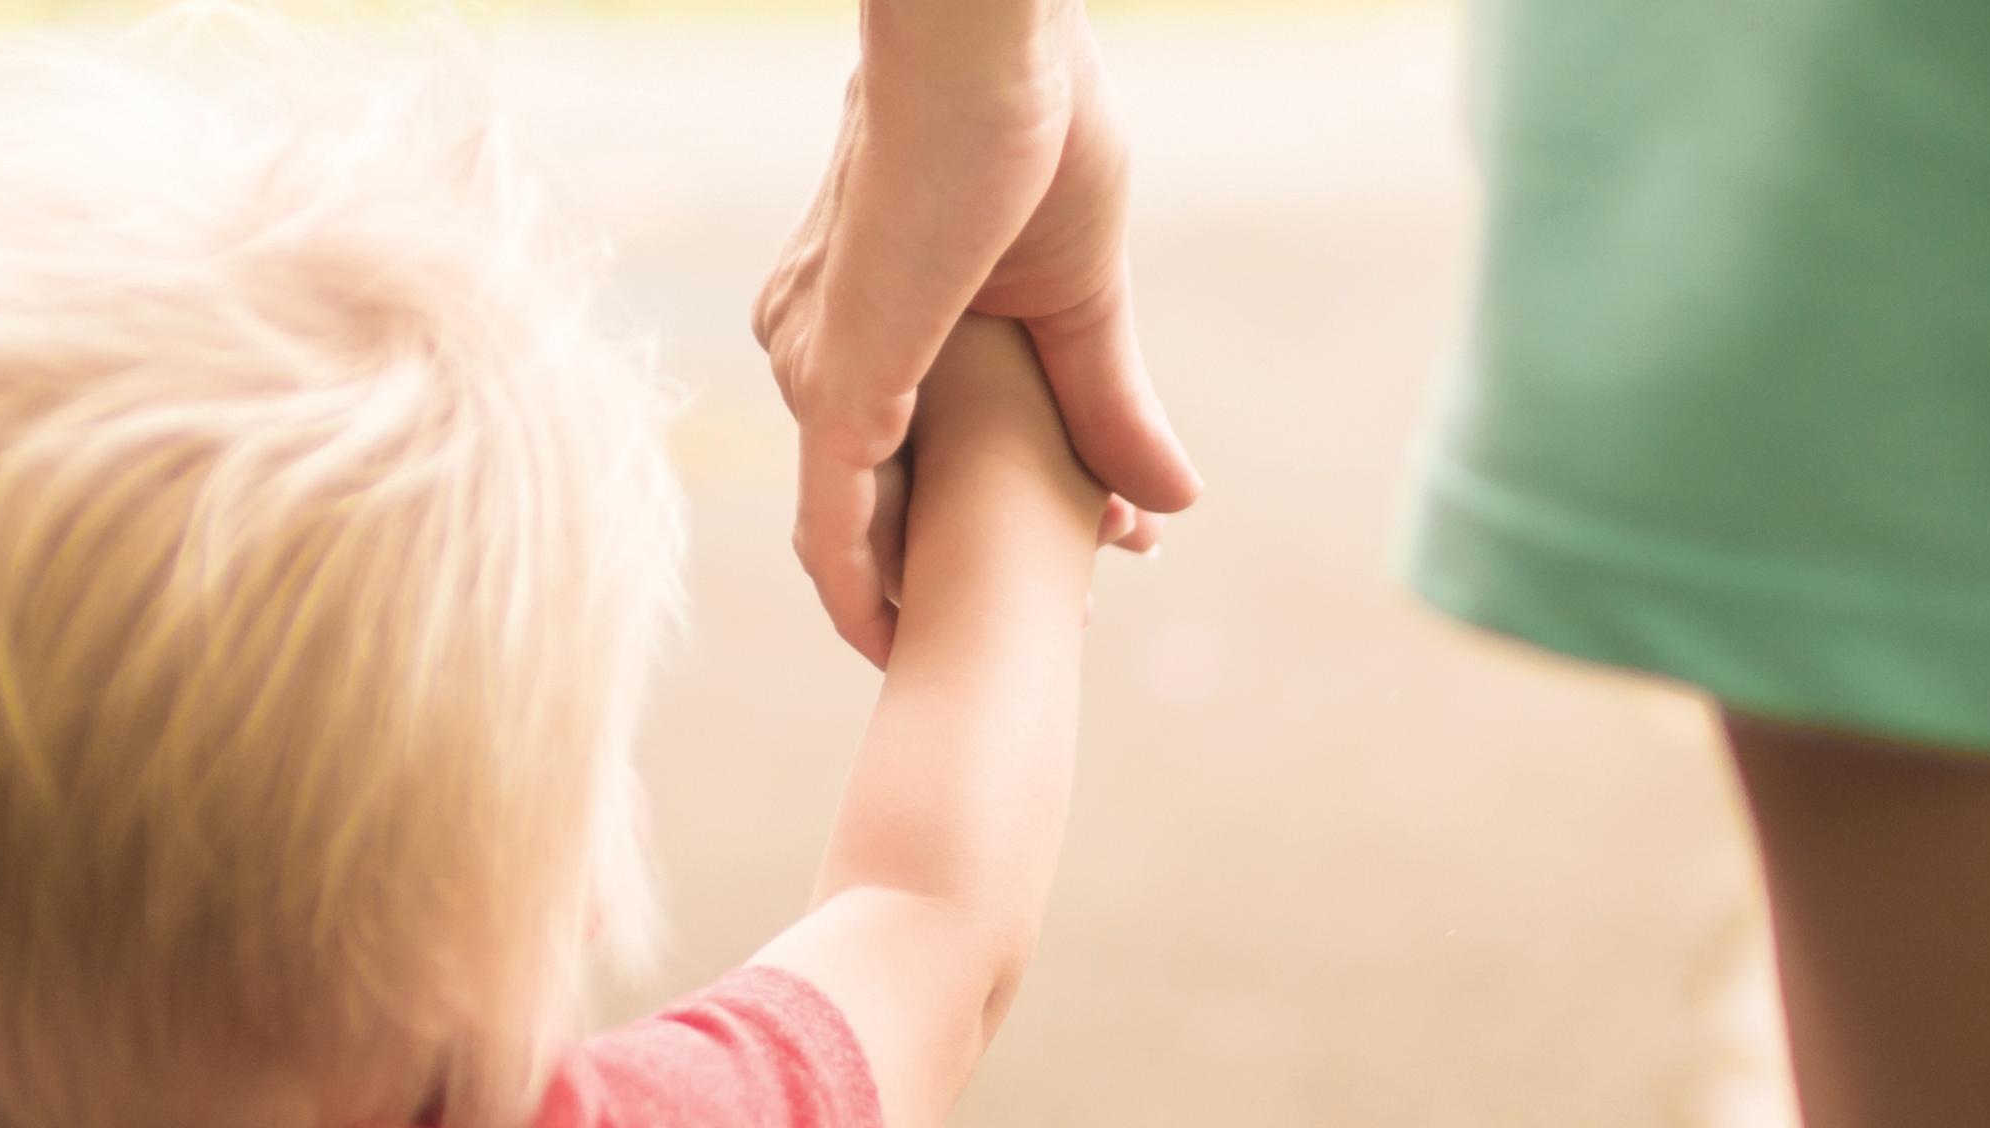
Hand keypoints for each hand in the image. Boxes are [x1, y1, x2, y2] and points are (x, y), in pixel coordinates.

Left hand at [754, 0, 1200, 665]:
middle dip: (972, 569)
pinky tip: (897, 648)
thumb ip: (1105, 403)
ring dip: (940, 592)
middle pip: (891, 498)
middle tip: (1069, 615)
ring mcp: (818, 367)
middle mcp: (819, 345)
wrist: (989, 46)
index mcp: (867, 315)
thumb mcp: (1079, 299)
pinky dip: (862, 594)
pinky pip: (830, 523)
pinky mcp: (837, 385)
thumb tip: (1171, 505)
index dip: (990, 521)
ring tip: (1029, 637)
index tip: (1080, 564)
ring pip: (865, 524)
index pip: (919, 453)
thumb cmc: (1029, 128)